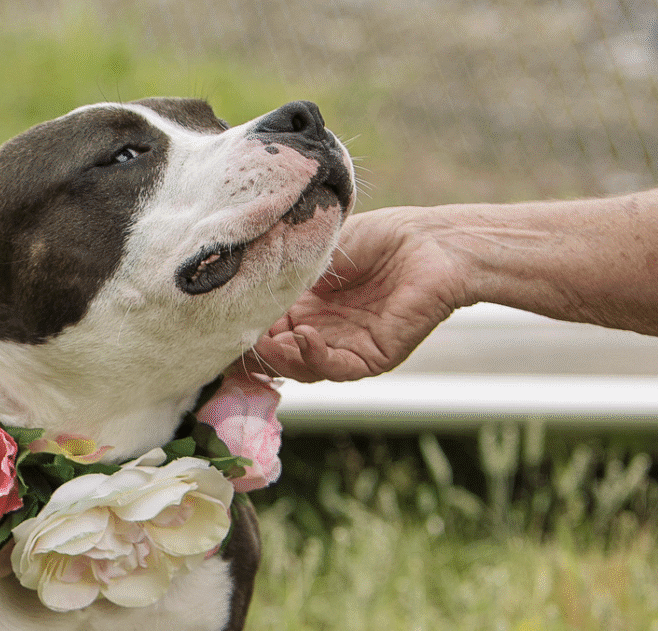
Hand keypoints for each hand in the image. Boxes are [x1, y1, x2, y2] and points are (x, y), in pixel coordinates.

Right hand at [251, 207, 467, 381]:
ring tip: (267, 339)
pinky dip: (314, 356)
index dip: (248, 327)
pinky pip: (335, 368)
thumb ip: (286, 270)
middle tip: (237, 335)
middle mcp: (324, 331)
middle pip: (280, 354)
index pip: (268, 328)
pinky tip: (303, 335)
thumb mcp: (320, 250)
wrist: (433, 242)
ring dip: (280, 357)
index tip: (224, 319)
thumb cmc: (382, 236)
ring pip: (302, 368)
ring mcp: (346, 348)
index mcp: (309, 307)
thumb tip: (242, 281)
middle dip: (258, 348)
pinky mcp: (371, 358)